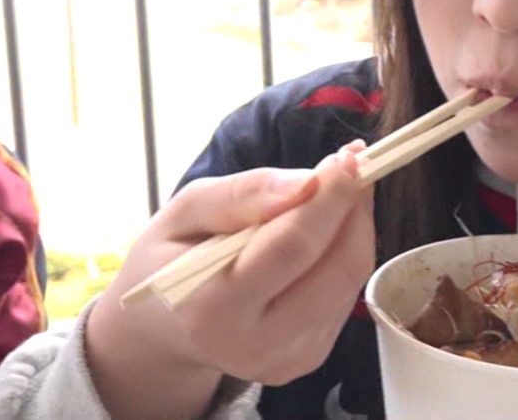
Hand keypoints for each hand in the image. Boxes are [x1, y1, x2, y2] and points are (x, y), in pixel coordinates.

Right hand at [84, 144, 375, 419]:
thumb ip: (239, 195)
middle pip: (336, 267)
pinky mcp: (308, 360)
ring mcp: (287, 360)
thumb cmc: (169, 259)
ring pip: (350, 280)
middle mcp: (256, 345)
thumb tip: (306, 182)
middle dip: (353, 208)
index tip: (345, 157)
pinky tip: (326, 229)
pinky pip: (345, 295)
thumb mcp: (183, 213)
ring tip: (339, 188)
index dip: (328, 198)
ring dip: (356, 225)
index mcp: (212, 311)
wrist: (161, 329)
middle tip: (352, 163)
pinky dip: (345, 252)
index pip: (292, 247)